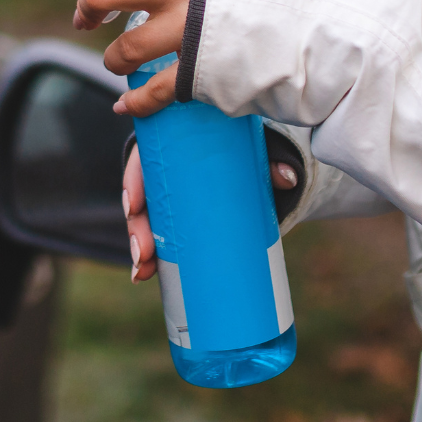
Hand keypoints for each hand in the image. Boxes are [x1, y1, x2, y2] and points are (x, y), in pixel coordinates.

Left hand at [74, 0, 194, 117]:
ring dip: (113, 59)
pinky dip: (137, 102)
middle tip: (90, 21)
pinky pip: (156, 91)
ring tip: (120, 60)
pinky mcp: (203, 65)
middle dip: (88, 10)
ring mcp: (189, 27)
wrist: (313, 1)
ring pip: (123, 50)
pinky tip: (127, 104)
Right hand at [121, 143, 303, 283]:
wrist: (247, 161)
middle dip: (137, 229)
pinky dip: (148, 257)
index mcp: (171, 145)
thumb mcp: (253, 154)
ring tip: (142, 272)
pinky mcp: (175, 219)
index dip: (133, 185)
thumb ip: (270, 163)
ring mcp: (168, 198)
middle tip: (143, 254)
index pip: (143, 161)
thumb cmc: (242, 151)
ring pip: (144, 221)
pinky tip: (142, 276)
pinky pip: (156, 236)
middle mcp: (163, 172)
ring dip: (139, 249)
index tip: (135, 208)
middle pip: (141, 198)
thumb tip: (288, 179)